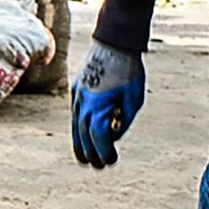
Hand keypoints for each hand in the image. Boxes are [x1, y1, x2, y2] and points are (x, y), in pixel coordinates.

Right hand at [71, 41, 145, 166]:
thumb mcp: (134, 100)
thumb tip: (113, 137)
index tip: (112, 161)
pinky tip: (84, 136)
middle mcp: (83, 105)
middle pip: (83, 139)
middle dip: (92, 154)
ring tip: (88, 158)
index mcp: (98, 108)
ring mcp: (77, 97)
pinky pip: (75, 115)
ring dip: (81, 145)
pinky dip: (79, 128)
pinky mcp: (76, 90)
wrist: (114, 42)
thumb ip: (123, 121)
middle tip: (101, 165)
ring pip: (75, 128)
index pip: (98, 140)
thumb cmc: (129, 71)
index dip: (105, 153)